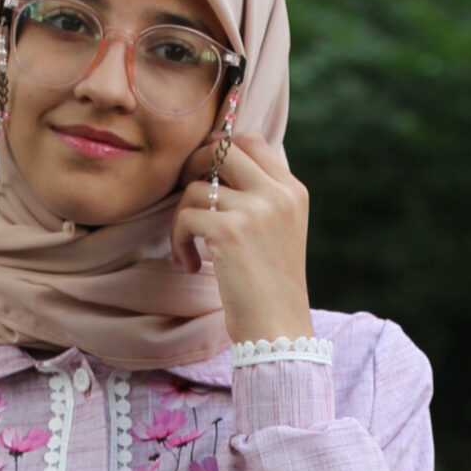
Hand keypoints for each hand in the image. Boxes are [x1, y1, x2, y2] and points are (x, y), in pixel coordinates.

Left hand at [171, 129, 313, 347]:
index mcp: (292, 191)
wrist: (277, 329)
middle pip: (222, 148)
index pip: (252, 141)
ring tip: (189, 248)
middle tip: (187, 198)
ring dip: (182, 218)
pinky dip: (179, 240)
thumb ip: (258, 198)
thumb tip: (212, 167)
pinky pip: (186, 217)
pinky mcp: (231, 231)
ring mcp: (256, 210)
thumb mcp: (278, 232)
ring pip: (196, 187)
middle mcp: (278, 194)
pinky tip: (190, 263)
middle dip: (194, 165)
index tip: (204, 177)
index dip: (220, 149)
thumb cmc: (270, 288)